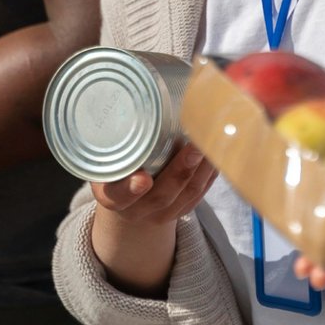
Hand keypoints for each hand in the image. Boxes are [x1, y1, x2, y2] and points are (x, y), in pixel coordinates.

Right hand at [89, 144, 218, 296]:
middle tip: (194, 146)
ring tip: (211, 145)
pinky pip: (200, 194)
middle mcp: (136, 210)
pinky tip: (216, 154)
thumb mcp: (108, 158)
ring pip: (186, 195)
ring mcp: (161, 214)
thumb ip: (117, 143)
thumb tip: (136, 110)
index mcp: (111, 197)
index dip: (130, 189)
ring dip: (202, 170)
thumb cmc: (117, 168)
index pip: (117, 196)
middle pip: (161, 196)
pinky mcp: (182, 210)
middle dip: (180, 172)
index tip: (143, 179)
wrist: (128, 198)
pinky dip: (210, 174)